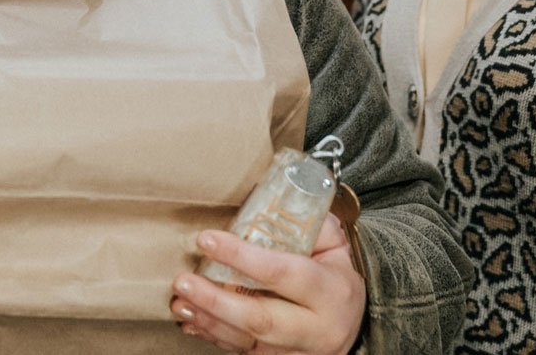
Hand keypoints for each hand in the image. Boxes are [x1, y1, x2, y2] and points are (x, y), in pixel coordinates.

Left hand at [171, 214, 364, 354]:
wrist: (355, 322)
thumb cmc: (335, 274)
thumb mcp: (333, 243)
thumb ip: (307, 221)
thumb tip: (272, 198)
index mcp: (331, 291)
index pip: (283, 273)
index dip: (242, 257)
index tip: (207, 239)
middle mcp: (318, 328)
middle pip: (262, 319)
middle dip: (216, 300)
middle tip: (183, 282)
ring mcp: (300, 352)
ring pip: (249, 341)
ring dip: (210, 320)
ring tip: (180, 302)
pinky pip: (245, 354)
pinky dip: (216, 337)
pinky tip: (193, 321)